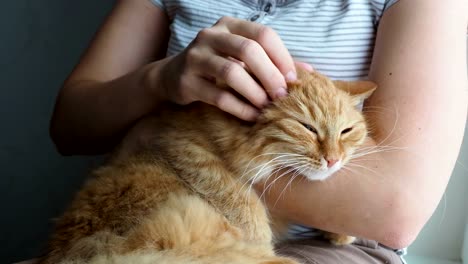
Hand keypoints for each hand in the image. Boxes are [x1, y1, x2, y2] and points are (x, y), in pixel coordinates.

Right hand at [153, 16, 302, 120]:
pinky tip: (252, 116)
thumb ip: (272, 62)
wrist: (172, 77)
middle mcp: (210, 36)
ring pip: (232, 72)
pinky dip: (239, 108)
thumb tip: (309, 72)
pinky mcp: (186, 81)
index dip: (282, 57)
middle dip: (270, 76)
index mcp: (229, 25)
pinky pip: (218, 96)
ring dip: (255, 93)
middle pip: (249, 50)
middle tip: (282, 96)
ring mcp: (195, 57)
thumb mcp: (242, 58)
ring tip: (267, 107)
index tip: (292, 80)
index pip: (263, 34)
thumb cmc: (216, 66)